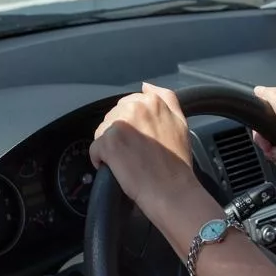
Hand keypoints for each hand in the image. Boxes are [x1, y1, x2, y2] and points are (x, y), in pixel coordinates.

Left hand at [90, 83, 200, 213]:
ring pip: (103, 132)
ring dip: (110, 147)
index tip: (139, 141)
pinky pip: (94, 148)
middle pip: (113, 117)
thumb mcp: (180, 122)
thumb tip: (146, 85)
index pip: (128, 105)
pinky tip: (116, 168)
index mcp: (152, 101)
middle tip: (134, 153)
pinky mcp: (108, 142)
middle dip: (119, 135)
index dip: (131, 125)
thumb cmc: (177, 162)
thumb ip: (166, 98)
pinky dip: (101, 160)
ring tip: (127, 161)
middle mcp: (135, 108)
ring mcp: (120, 124)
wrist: (171, 189)